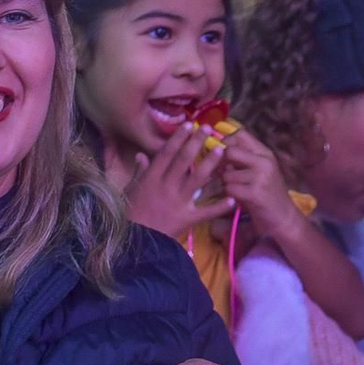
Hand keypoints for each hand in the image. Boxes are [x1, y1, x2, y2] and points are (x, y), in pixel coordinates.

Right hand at [123, 123, 235, 237]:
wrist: (135, 240)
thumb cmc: (130, 213)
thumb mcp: (131, 189)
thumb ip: (139, 172)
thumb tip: (141, 154)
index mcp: (151, 178)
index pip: (166, 153)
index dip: (178, 138)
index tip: (189, 124)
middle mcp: (165, 186)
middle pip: (183, 160)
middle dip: (196, 143)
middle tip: (209, 129)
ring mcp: (177, 202)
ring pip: (196, 180)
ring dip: (210, 164)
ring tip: (222, 151)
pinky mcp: (186, 219)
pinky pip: (205, 212)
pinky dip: (219, 207)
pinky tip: (233, 199)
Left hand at [215, 128, 309, 246]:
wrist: (284, 218)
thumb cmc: (268, 193)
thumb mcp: (260, 170)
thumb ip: (244, 158)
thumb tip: (217, 148)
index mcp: (265, 153)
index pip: (240, 134)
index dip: (226, 142)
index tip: (222, 154)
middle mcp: (265, 162)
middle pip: (230, 151)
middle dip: (221, 163)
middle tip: (223, 174)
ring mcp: (261, 177)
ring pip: (227, 174)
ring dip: (226, 184)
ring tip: (237, 190)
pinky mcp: (256, 193)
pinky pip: (230, 188)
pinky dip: (230, 195)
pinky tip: (239, 199)